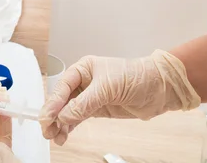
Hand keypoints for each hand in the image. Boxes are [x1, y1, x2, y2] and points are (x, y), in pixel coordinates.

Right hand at [40, 50, 200, 144]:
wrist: (159, 88)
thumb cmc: (136, 76)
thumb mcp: (107, 88)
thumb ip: (84, 103)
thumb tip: (64, 116)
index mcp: (84, 69)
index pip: (63, 87)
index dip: (53, 102)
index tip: (47, 117)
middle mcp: (85, 82)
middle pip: (62, 100)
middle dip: (53, 115)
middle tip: (47, 129)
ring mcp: (91, 96)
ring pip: (69, 111)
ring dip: (60, 124)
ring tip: (54, 137)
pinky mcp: (99, 109)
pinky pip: (79, 118)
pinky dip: (70, 127)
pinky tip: (63, 135)